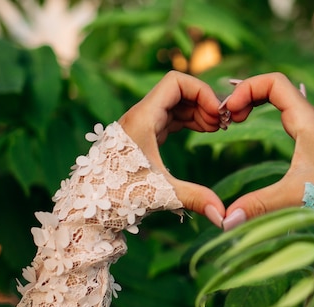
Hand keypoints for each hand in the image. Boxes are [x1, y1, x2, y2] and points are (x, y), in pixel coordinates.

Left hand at [118, 71, 225, 226]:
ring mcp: (142, 125)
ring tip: (217, 129)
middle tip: (224, 124)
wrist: (89, 207)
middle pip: (180, 90)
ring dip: (199, 111)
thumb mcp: (161, 194)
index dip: (202, 91)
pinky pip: (171, 117)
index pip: (176, 82)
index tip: (218, 114)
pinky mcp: (144, 136)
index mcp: (143, 118)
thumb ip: (195, 198)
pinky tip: (204, 131)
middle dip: (204, 102)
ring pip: (176, 104)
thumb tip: (224, 217)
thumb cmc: (119, 198)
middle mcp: (141, 115)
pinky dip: (190, 120)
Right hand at [220, 73, 313, 229]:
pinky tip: (254, 131)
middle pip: (274, 88)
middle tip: (226, 118)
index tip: (229, 113)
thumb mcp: (297, 196)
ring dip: (256, 104)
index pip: (274, 82)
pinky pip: (286, 115)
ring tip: (234, 122)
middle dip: (247, 96)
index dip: (247, 89)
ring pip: (281, 101)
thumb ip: (260, 205)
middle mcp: (312, 119)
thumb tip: (226, 220)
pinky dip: (266, 115)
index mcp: (307, 121)